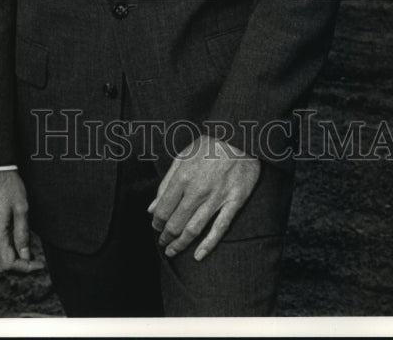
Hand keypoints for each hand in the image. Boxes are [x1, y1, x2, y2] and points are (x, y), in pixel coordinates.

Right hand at [0, 169, 44, 272]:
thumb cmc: (7, 183)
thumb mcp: (21, 207)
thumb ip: (22, 234)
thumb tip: (25, 255)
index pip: (8, 263)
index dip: (25, 267)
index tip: (38, 263)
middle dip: (15, 265)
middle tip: (31, 257)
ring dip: (4, 258)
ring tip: (21, 248)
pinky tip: (8, 238)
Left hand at [148, 134, 260, 260]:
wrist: (240, 137)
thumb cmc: (209, 145)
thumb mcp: (183, 156)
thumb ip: (166, 182)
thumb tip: (151, 207)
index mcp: (183, 177)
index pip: (163, 209)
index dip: (156, 222)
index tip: (155, 227)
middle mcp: (197, 190)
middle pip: (176, 223)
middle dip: (166, 236)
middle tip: (163, 243)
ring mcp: (216, 198)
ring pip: (194, 229)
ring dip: (181, 244)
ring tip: (173, 251)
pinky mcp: (234, 202)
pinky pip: (220, 228)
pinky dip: (208, 244)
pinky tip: (198, 255)